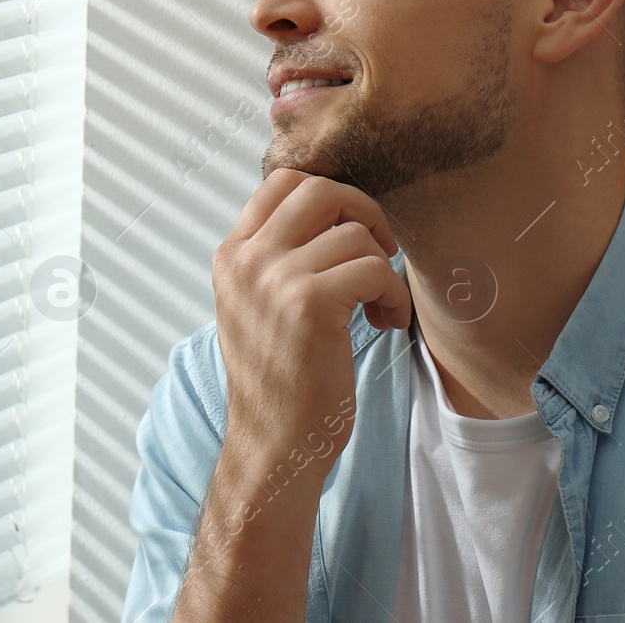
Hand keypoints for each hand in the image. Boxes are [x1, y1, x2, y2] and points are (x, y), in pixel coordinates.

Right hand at [211, 169, 411, 468]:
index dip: (331, 198)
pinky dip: (392, 296)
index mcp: (231, 255)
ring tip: (378, 306)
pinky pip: (373, 268)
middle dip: (363, 213)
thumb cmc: (281, 378)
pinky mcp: (309, 304)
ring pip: (354, 233)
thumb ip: (277, 255)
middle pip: (320, 190)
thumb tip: (331, 207)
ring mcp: (274, 279)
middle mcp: (245, 260)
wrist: (274, 444)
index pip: (284, 181)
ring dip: (382, 267)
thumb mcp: (258, 304)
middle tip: (378, 253)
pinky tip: (386, 322)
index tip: (350, 233)